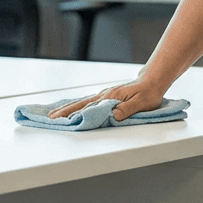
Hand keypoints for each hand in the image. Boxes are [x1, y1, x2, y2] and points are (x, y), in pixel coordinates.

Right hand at [47, 77, 167, 121]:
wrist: (152, 82)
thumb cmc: (148, 93)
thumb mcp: (141, 103)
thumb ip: (127, 109)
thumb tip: (113, 115)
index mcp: (110, 97)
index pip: (89, 107)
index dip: (75, 114)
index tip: (62, 120)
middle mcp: (104, 95)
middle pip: (81, 104)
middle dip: (65, 111)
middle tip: (50, 118)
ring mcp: (104, 95)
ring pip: (82, 102)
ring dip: (68, 108)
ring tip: (55, 115)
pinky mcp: (106, 97)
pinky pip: (88, 102)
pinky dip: (77, 106)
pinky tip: (72, 109)